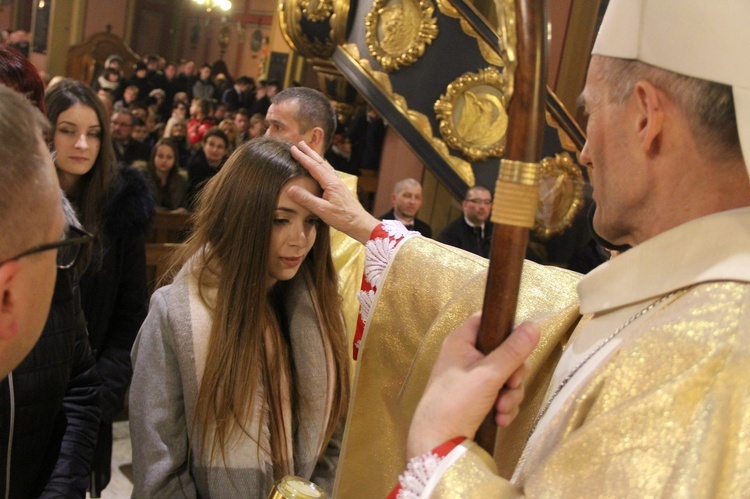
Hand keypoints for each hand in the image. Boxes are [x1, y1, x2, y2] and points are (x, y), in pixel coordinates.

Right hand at [289, 141, 378, 242]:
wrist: (360, 224)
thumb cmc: (343, 218)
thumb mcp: (322, 210)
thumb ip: (307, 199)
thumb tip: (291, 189)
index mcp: (330, 183)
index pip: (314, 167)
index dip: (303, 157)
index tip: (293, 149)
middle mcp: (335, 181)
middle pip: (320, 162)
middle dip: (309, 152)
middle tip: (300, 143)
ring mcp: (338, 184)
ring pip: (325, 166)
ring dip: (316, 158)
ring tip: (309, 151)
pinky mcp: (339, 189)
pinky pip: (328, 172)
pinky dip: (322, 166)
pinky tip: (321, 168)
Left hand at [406, 314, 539, 457]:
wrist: (437, 443)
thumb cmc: (456, 402)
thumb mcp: (488, 374)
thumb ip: (512, 351)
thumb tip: (534, 325)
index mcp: (462, 340)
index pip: (489, 320)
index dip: (507, 329)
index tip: (520, 345)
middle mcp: (466, 355)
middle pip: (505, 351)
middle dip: (514, 374)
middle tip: (511, 385)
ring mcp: (472, 377)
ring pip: (506, 376)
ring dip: (510, 394)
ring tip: (502, 409)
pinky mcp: (477, 398)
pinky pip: (501, 394)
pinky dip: (504, 406)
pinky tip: (500, 419)